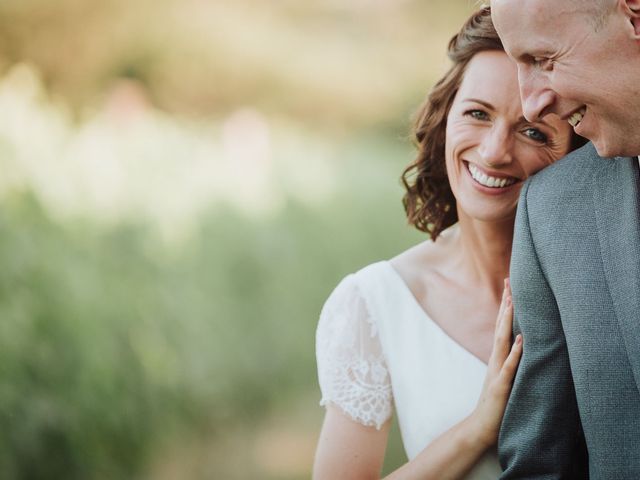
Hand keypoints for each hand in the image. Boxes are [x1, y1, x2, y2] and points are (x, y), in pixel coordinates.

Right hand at [470, 279, 522, 447]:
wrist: (481, 427)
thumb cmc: (496, 406)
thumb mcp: (504, 379)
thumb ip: (509, 363)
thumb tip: (520, 346)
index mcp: (498, 358)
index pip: (502, 327)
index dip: (506, 307)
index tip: (511, 287)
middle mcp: (496, 360)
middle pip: (500, 327)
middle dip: (506, 304)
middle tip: (510, 282)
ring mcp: (497, 372)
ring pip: (502, 341)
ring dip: (507, 321)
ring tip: (512, 302)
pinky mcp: (501, 386)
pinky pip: (509, 366)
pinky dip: (516, 352)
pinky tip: (522, 340)